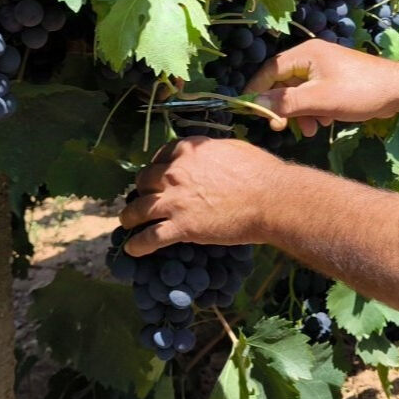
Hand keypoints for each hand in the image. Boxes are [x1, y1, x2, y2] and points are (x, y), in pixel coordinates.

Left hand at [119, 137, 282, 255]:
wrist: (270, 199)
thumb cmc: (260, 172)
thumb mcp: (232, 149)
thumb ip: (211, 153)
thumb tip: (208, 158)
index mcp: (188, 151)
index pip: (160, 156)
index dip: (156, 167)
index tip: (157, 175)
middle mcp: (175, 173)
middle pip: (144, 181)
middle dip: (142, 190)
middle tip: (144, 198)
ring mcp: (175, 201)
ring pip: (139, 210)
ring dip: (130, 217)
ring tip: (127, 223)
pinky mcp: (181, 227)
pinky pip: (150, 238)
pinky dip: (138, 245)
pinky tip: (132, 249)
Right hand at [244, 39, 398, 135]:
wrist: (398, 91)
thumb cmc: (359, 91)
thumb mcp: (319, 100)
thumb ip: (286, 102)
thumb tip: (255, 103)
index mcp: (306, 53)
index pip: (270, 69)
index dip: (256, 89)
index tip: (248, 110)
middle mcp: (312, 56)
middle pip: (283, 82)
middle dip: (282, 106)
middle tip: (280, 128)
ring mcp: (324, 67)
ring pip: (299, 91)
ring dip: (299, 112)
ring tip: (309, 130)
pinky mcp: (335, 79)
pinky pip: (313, 94)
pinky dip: (313, 110)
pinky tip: (322, 124)